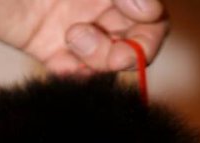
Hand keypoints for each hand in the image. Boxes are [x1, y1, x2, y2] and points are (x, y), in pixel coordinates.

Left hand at [0, 0, 169, 72]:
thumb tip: (149, 8)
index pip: (151, 12)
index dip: (151, 22)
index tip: (136, 15)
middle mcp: (97, 5)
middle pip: (137, 40)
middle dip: (128, 49)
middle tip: (103, 46)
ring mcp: (74, 28)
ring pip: (109, 61)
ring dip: (98, 60)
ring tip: (70, 40)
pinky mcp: (48, 49)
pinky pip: (75, 75)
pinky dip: (75, 77)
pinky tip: (61, 64)